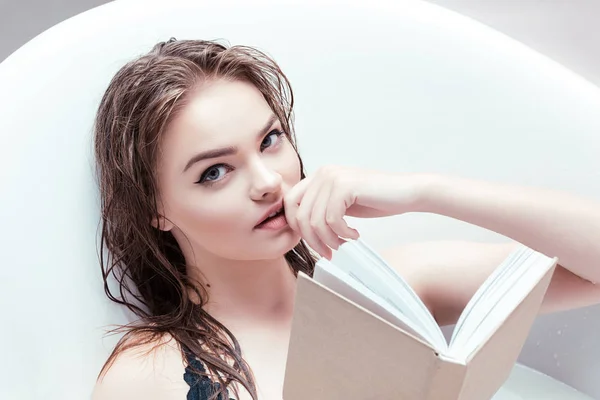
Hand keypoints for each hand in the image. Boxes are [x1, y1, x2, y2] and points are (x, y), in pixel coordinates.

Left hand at [284, 166, 425, 258]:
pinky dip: (342, 233)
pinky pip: (332, 219)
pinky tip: (355, 234)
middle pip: (299, 214)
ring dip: (329, 239)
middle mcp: (323, 173)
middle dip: (312, 239)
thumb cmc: (377, 200)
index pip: (290, 203)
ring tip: (344, 243)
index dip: (297, 228)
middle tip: (328, 252)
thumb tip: (299, 230)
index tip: (315, 244)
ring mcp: (333, 178)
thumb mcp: (341, 204)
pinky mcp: (345, 186)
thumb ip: (321, 209)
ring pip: (315, 220)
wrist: (407, 192)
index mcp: (319, 176)